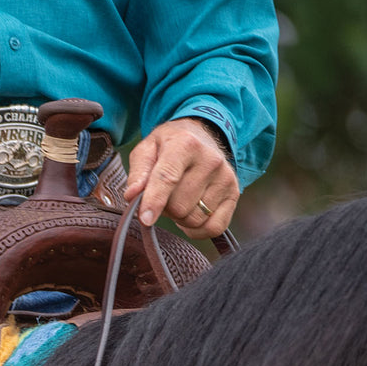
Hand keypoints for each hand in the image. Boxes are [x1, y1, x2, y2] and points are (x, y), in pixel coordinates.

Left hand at [124, 118, 239, 238]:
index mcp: (185, 144)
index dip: (154, 201)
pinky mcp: (234, 193)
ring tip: (178, 199)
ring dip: (180, 218)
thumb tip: (132, 196)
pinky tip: (191, 213)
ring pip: (194, 219)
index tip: (145, 219)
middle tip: (164, 196)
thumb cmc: (168, 146)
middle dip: (165, 209)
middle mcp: (210, 160)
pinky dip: (198, 230)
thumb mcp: (147, 150)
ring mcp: (225, 177)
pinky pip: (214, 228)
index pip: (168, 178)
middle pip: (179, 206)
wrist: (200, 135)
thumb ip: (137, 173)